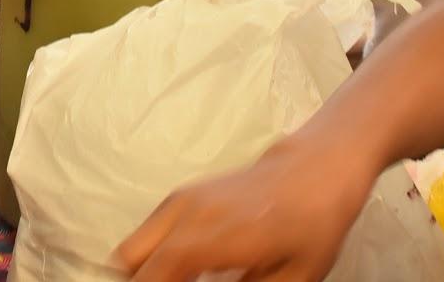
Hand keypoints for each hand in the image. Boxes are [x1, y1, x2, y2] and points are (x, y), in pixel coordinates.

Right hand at [113, 136, 370, 280]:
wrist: (312, 172)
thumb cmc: (311, 228)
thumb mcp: (295, 278)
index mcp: (223, 235)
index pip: (161, 269)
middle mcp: (192, 212)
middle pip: (131, 257)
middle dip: (144, 281)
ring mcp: (182, 199)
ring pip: (133, 245)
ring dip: (147, 270)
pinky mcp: (181, 195)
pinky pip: (146, 232)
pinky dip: (153, 255)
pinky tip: (185, 267)